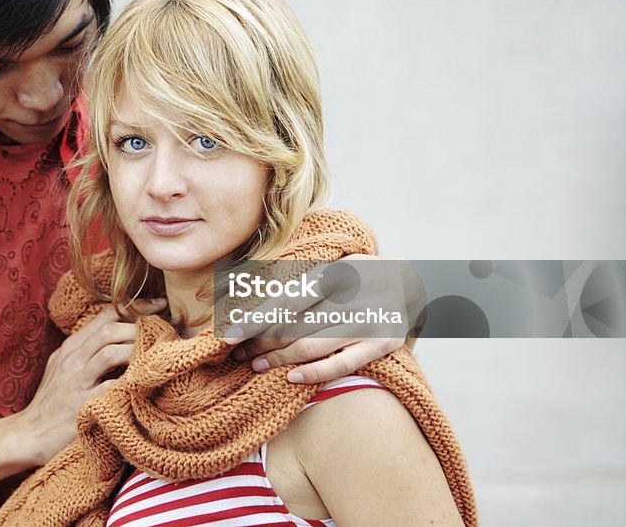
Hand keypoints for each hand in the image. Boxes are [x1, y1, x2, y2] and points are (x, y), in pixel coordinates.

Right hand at [15, 299, 164, 463]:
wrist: (29, 434)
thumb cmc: (51, 402)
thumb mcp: (63, 368)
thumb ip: (86, 352)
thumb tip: (119, 339)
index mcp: (71, 347)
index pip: (104, 316)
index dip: (134, 307)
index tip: (158, 305)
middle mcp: (73, 359)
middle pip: (109, 330)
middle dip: (138, 328)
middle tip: (161, 334)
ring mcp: (76, 380)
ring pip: (109, 352)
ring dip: (135, 350)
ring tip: (155, 355)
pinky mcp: (81, 403)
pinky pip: (110, 387)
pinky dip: (129, 382)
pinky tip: (145, 383)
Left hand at [225, 255, 423, 382]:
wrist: (413, 284)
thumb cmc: (360, 276)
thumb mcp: (335, 265)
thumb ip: (301, 280)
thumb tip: (252, 296)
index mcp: (336, 272)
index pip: (286, 300)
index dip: (254, 320)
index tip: (229, 336)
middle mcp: (352, 296)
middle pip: (294, 326)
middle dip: (260, 342)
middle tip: (238, 354)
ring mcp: (369, 321)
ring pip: (312, 346)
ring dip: (279, 359)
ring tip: (255, 365)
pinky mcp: (383, 344)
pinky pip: (342, 364)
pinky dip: (314, 373)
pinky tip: (290, 377)